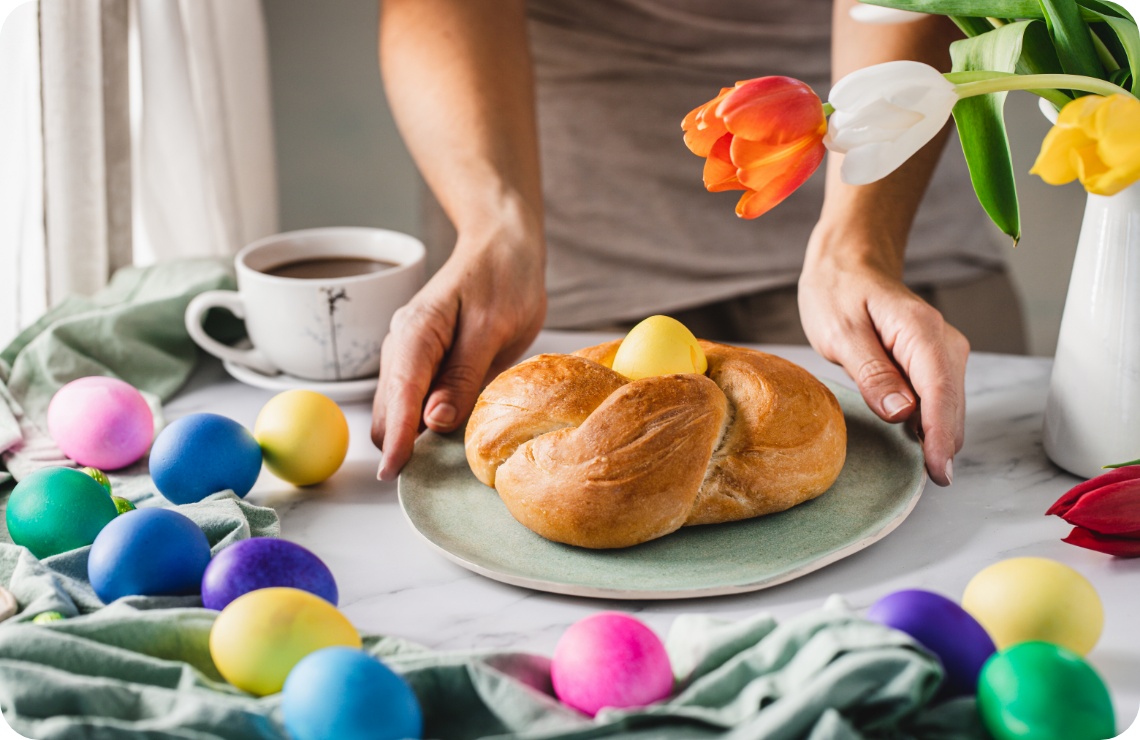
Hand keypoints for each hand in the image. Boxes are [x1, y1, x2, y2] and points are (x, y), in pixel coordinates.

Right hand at [371, 223, 545, 479]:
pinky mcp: (427, 363)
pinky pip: (417, 401)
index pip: (400, 396)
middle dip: (402, 445)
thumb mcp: (491, 328)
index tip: (396, 474)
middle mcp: (403, 346)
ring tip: (445, 464)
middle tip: (436, 478)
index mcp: (416, 334)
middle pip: (390, 410)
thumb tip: (434, 421)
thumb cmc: (503, 278)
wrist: (504, 247)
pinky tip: (450, 437)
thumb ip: (463, 375)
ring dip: (414, 437)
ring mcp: (411, 355)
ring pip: (400, 409)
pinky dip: (427, 423)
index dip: (398, 439)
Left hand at [798, 241, 968, 486]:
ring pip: (950, 406)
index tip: (938, 471)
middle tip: (931, 482)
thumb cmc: (839, 292)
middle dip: (944, 444)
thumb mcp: (841, 332)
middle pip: (952, 405)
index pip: (940, 393)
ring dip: (939, 436)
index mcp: (921, 332)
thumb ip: (871, 371)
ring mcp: (944, 353)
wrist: (849, 264)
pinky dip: (932, 423)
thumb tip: (902, 412)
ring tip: (925, 471)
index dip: (940, 436)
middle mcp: (944, 343)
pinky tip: (918, 444)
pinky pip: (940, 400)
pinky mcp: (934, 363)